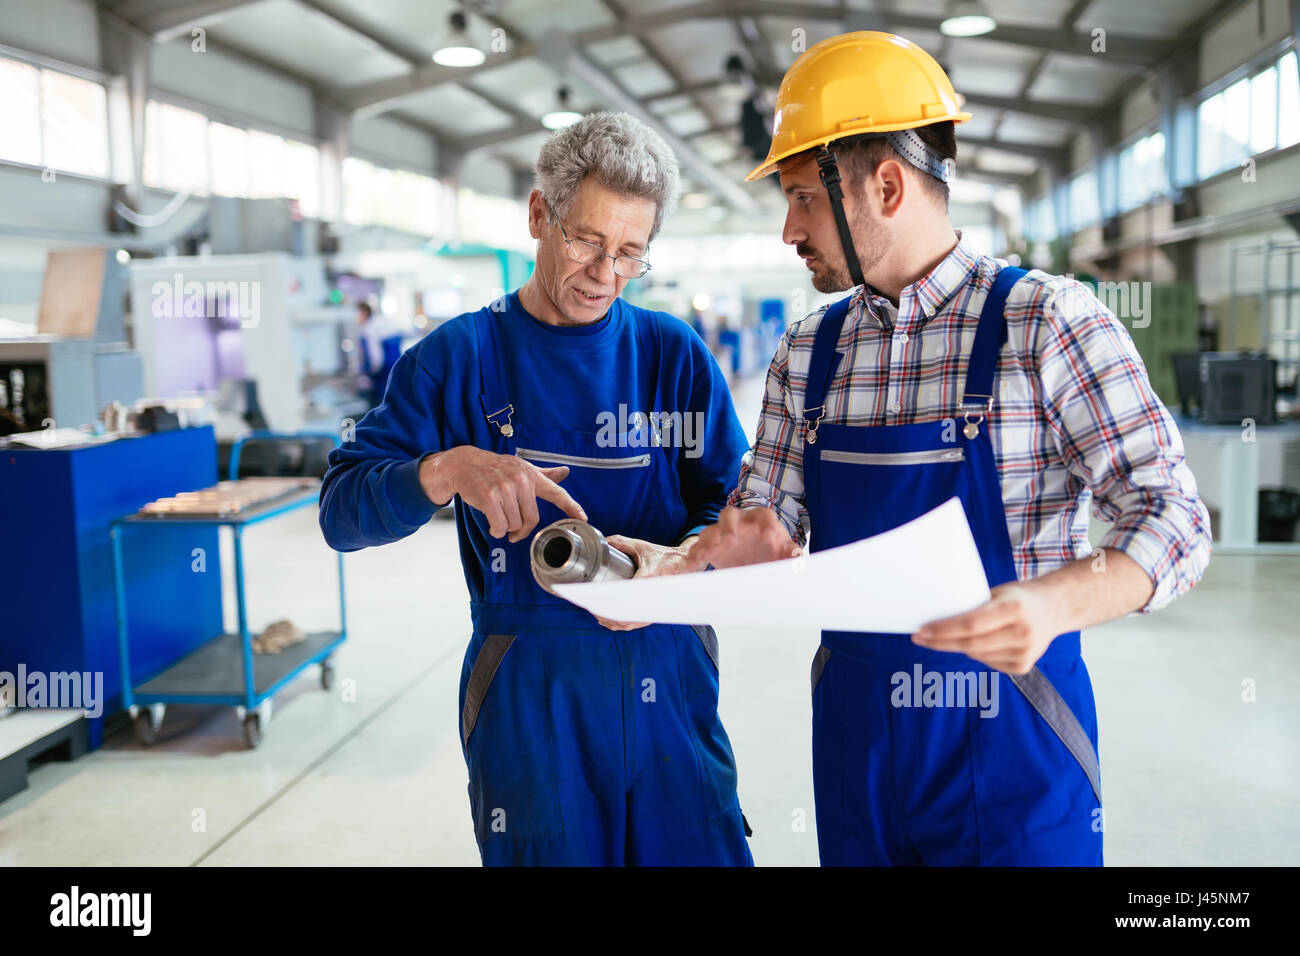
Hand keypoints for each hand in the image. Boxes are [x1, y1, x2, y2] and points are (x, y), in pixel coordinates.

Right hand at [418, 446, 586, 542]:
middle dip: (520, 528)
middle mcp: (521, 481)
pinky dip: (495, 529)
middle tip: (511, 527)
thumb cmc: (495, 468)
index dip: (571, 506)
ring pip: (513, 525)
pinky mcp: (489, 497)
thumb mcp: (521, 468)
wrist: (464, 464)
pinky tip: (491, 521)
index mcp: (531, 476)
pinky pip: (499, 526)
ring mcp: (505, 488)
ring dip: (505, 527)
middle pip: (531, 520)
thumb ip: (544, 475)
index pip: (556, 492)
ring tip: (497, 514)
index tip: (584, 518)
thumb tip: (565, 472)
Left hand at [590, 534, 693, 630]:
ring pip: (628, 623)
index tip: (593, 598)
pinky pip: (635, 624)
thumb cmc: (665, 556)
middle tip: (590, 606)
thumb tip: (603, 542)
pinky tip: (609, 621)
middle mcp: (651, 597)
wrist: (687, 564)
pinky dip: (621, 624)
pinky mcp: (655, 613)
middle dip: (604, 612)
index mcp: (647, 579)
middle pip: (622, 614)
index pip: (622, 595)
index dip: (605, 600)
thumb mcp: (641, 546)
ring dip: (611, 621)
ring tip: (596, 613)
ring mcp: (653, 608)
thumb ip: (620, 543)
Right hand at [681, 505, 800, 571]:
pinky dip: (693, 558)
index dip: (766, 525)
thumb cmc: (772, 555)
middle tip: (730, 539)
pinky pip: (697, 549)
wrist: (757, 565)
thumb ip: (791, 555)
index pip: (763, 515)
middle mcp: (739, 523)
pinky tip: (691, 568)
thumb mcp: (784, 555)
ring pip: (710, 531)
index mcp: (761, 521)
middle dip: (729, 526)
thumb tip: (797, 558)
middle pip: (729, 515)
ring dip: (708, 541)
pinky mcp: (710, 549)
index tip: (770, 540)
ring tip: (706, 555)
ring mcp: (722, 535)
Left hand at [911, 581, 1060, 674]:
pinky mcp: (1023, 666)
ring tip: (941, 637)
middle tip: (919, 638)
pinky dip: (975, 653)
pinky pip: (988, 662)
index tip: (922, 630)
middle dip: (940, 642)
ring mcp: (1025, 653)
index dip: (944, 630)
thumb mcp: (998, 592)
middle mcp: (1021, 633)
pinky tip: (973, 643)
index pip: (971, 624)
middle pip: (970, 644)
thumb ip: (975, 607)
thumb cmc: (1018, 597)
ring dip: (956, 647)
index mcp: (1014, 609)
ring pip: (976, 655)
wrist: (1054, 608)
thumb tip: (938, 619)